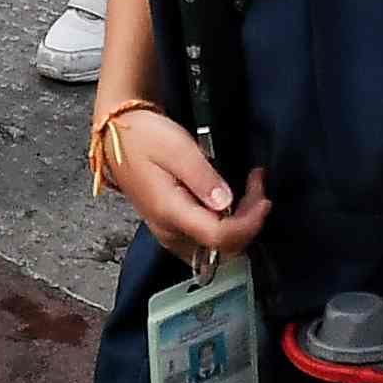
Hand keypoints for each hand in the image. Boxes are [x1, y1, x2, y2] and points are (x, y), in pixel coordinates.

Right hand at [99, 106, 267, 257]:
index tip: (263, 199)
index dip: (248, 224)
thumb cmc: (145, 138)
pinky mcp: (174, 227)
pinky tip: (234, 198)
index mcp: (170, 213)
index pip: (219, 237)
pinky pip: (209, 237)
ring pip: (218, 246)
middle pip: (223, 247)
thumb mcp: (176, 148)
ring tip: (251, 187)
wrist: (118, 135)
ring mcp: (172, 233)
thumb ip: (202, 177)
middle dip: (249, 221)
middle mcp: (171, 232)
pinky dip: (229, 222)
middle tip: (257, 185)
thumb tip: (226, 204)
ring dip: (242, 222)